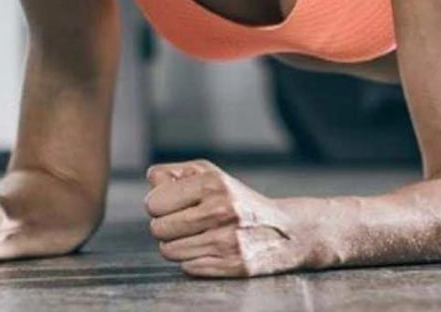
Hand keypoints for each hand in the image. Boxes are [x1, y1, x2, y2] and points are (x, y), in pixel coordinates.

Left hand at [144, 159, 309, 277]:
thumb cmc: (239, 200)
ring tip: (199, 236)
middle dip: (166, 227)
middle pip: (158, 229)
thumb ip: (177, 174)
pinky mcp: (233, 265)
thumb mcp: (212, 175)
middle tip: (186, 223)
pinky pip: (187, 267)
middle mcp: (222, 210)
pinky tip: (212, 250)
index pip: (155, 203)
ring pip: (170, 251)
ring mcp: (228, 240)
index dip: (160, 206)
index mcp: (214, 183)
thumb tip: (152, 179)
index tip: (173, 206)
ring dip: (178, 245)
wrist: (288, 230)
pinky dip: (193, 260)